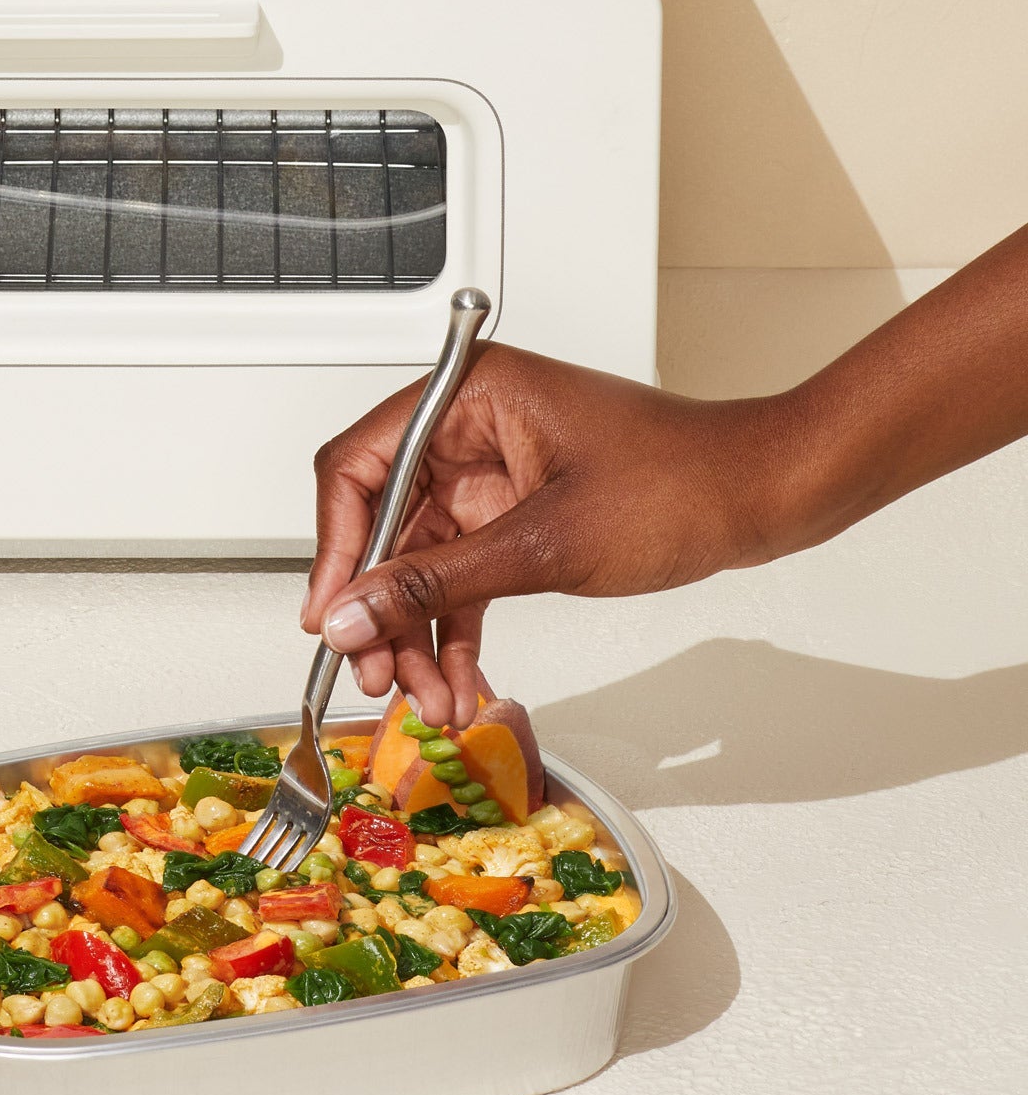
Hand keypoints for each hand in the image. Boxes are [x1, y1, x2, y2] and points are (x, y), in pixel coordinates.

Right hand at [300, 344, 791, 727]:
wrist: (763, 495)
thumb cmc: (680, 480)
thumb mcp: (543, 543)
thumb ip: (435, 582)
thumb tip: (352, 615)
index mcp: (467, 398)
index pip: (358, 467)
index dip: (334, 547)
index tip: (330, 616)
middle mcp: (467, 431)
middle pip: (382, 526)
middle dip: (379, 611)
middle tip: (378, 674)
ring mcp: (488, 475)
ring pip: (418, 564)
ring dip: (417, 635)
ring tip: (426, 696)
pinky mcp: (511, 516)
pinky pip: (460, 579)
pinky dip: (456, 631)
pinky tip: (457, 681)